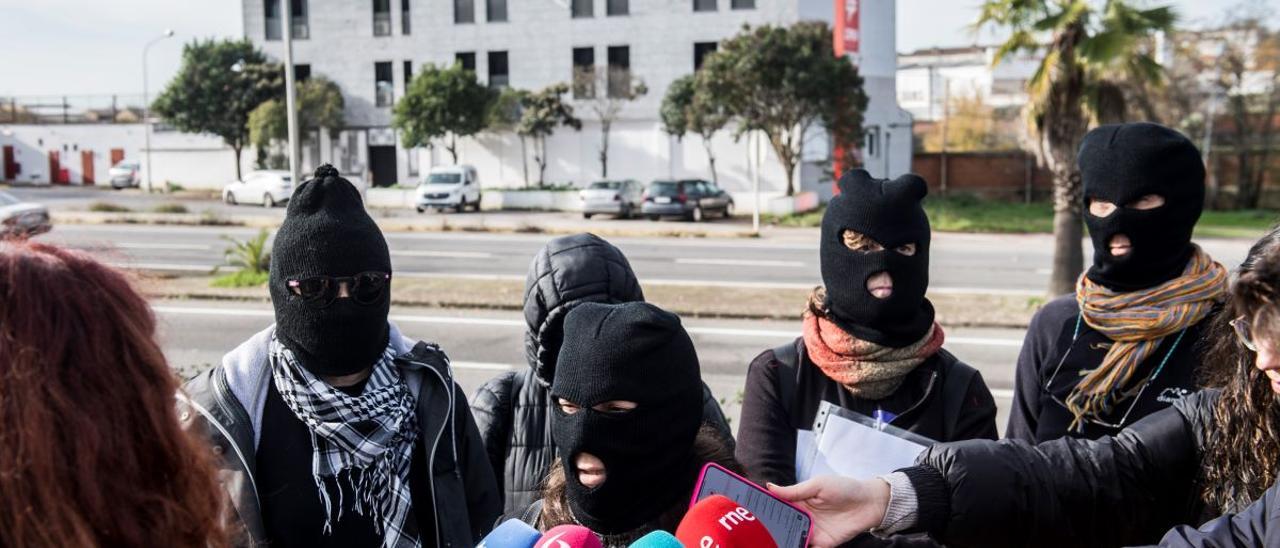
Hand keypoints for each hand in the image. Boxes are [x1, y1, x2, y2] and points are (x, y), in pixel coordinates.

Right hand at [768, 476, 889, 547]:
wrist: (869, 503)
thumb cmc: (845, 488)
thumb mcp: (818, 484)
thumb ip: (795, 490)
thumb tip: (770, 487)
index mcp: (799, 500)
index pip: (778, 506)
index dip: (766, 509)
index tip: (751, 511)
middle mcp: (803, 517)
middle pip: (782, 525)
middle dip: (770, 528)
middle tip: (757, 531)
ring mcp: (812, 531)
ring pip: (791, 538)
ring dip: (782, 539)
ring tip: (768, 542)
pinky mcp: (823, 543)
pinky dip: (798, 547)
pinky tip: (789, 546)